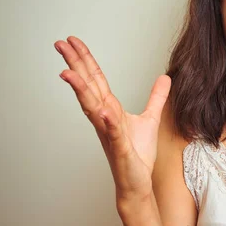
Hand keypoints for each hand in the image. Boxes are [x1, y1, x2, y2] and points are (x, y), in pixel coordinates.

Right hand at [54, 36, 170, 201]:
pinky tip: (103, 110)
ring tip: (69, 72)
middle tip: (60, 44)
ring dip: (81, 90)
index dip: (85, 60)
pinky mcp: (120, 148)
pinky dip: (108, 121)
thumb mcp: (151, 119)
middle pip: (88, 87)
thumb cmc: (137, 154)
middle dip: (75, 65)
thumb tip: (164, 78)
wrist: (137, 183)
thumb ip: (156, 98)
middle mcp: (104, 119)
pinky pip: (114, 132)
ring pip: (92, 107)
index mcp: (110, 109)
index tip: (73, 42)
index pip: (96, 79)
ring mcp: (109, 133)